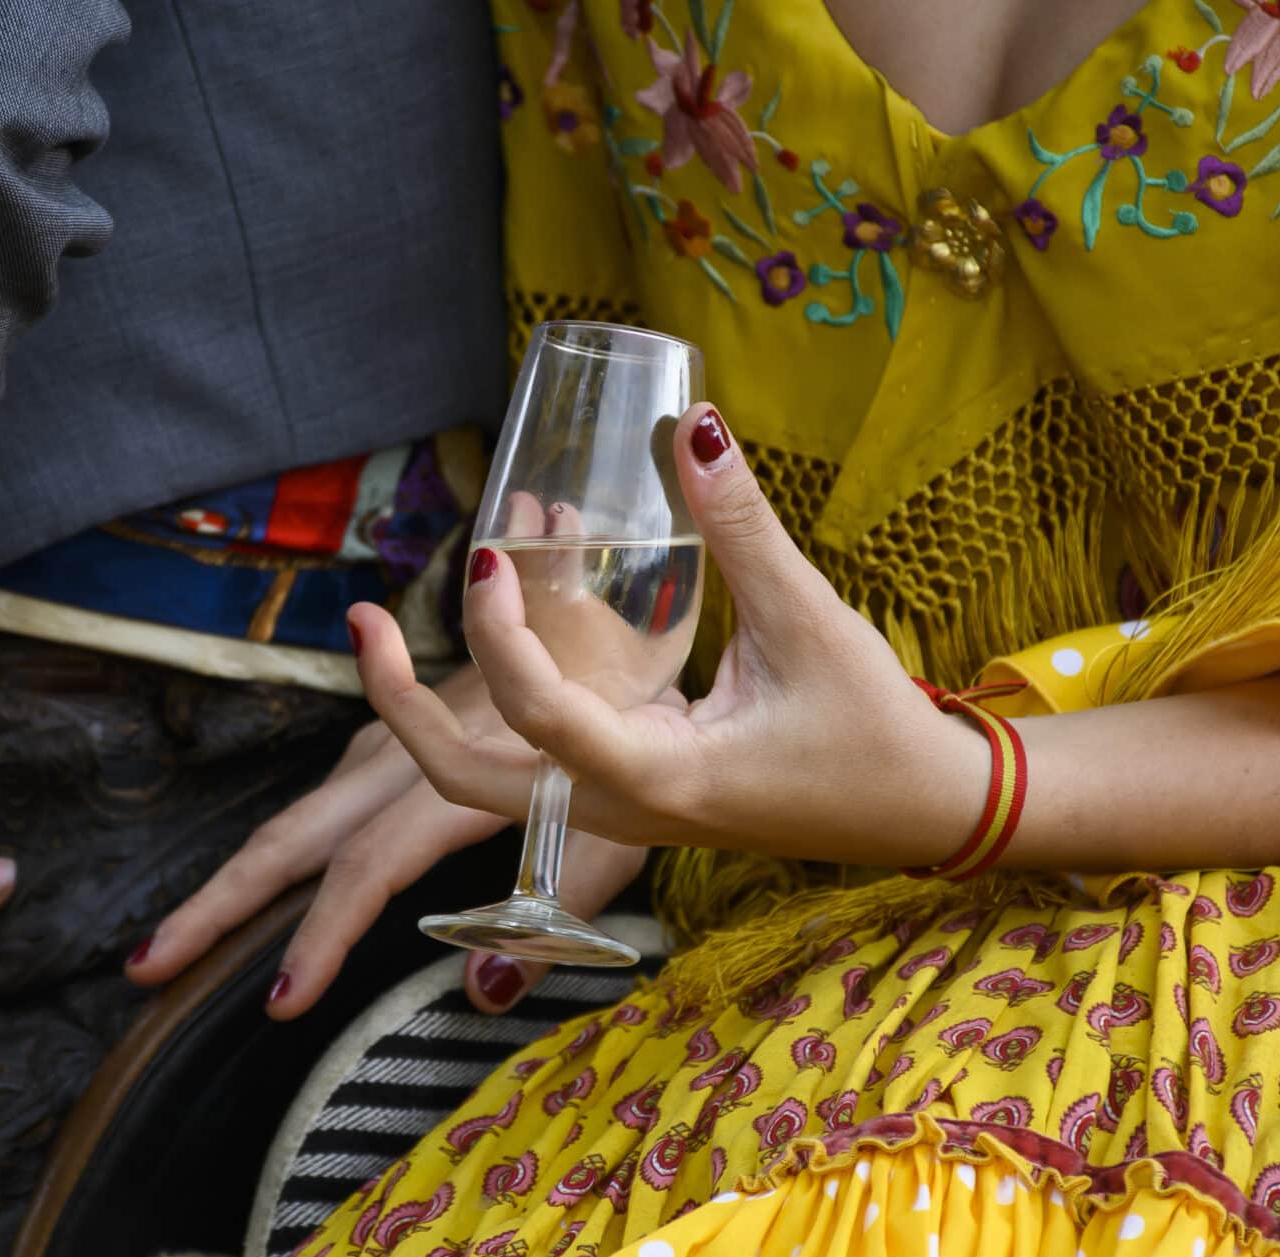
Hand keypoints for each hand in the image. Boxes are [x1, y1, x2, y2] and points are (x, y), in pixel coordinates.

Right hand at [127, 663, 645, 1017]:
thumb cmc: (628, 736)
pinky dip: (281, 849)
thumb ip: (553, 918)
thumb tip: (484, 995)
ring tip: (175, 940)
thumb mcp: (614, 832)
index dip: (323, 933)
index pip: (369, 867)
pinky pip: (324, 799)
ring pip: (298, 815)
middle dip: (218, 902)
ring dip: (236, 879)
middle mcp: (405, 759)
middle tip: (146, 964)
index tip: (282, 1000)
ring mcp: (391, 743)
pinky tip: (257, 887)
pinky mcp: (394, 736)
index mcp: (456, 782)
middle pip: (293, 835)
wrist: (616, 620)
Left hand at [349, 403, 993, 868]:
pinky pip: (533, 754)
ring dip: (431, 709)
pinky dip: (497, 693)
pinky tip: (496, 621)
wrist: (917, 807)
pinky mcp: (628, 787)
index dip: (502, 636)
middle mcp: (621, 806)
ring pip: (489, 779)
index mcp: (662, 780)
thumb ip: (743, 528)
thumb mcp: (809, 622)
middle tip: (362, 620)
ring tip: (387, 625)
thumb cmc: (872, 728)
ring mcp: (618, 806)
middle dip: (400, 707)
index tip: (492, 555)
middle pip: (468, 782)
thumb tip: (694, 426)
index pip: (543, 719)